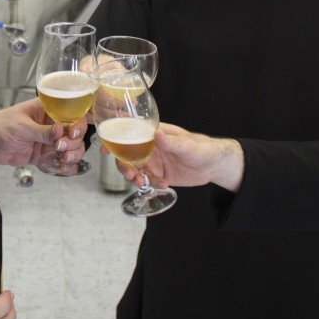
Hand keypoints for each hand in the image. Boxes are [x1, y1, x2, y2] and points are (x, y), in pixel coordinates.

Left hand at [0, 98, 85, 166]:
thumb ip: (41, 131)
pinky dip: (65, 165)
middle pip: (74, 132)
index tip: (73, 133)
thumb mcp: (21, 127)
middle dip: (73, 142)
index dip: (77, 123)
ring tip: (64, 159)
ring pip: (70, 147)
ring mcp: (48, 141)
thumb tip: (61, 130)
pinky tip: (65, 168)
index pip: (71, 113)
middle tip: (60, 147)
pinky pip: (58, 160)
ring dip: (72, 154)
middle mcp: (51, 124)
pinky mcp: (43, 155)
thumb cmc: (2, 126)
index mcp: (47, 110)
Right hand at [115, 122, 244, 192]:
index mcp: (153, 134)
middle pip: (126, 154)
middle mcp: (149, 147)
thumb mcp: (187, 145)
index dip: (114, 139)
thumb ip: (171, 141)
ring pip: (134, 168)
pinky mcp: (158, 175)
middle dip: (123, 164)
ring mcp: (153, 161)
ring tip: (141, 183)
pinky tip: (163, 185)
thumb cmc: (202, 148)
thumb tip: (157, 134)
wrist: (214, 166)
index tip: (104, 148)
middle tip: (130, 174)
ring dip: (133, 176)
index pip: (129, 133)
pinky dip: (150, 184)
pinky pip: (146, 180)